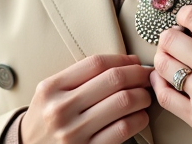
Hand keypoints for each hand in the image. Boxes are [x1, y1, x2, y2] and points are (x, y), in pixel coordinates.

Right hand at [20, 53, 152, 143]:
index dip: (122, 59)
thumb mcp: (49, 94)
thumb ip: (77, 78)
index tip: (134, 61)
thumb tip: (123, 63)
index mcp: (51, 88)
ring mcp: (74, 133)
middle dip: (138, 75)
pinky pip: (123, 129)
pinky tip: (139, 117)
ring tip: (145, 96)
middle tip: (147, 76)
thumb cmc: (44, 121)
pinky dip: (139, 119)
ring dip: (142, 96)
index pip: (96, 63)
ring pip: (123, 103)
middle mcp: (61, 109)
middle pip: (113, 80)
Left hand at [151, 0, 191, 143]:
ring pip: (164, 65)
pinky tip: (164, 76)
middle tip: (176, 37)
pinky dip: (158, 83)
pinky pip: (165, 96)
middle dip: (170, 34)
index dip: (184, 13)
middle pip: (171, 40)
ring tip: (172, 56)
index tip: (186, 19)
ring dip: (163, 56)